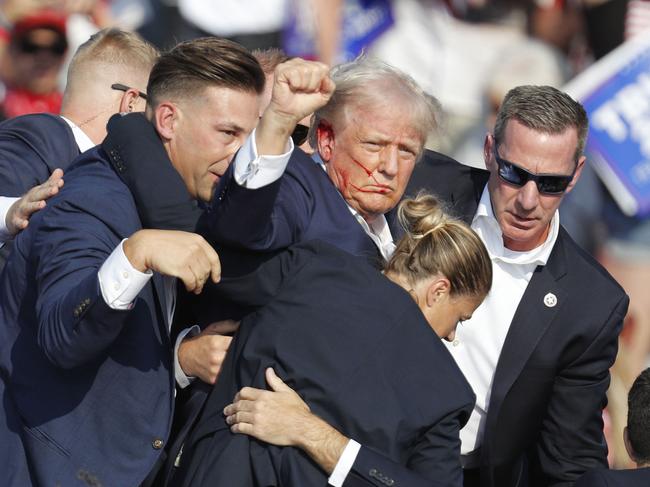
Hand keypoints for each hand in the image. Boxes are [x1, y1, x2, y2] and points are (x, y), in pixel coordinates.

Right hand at [6, 169, 63, 234]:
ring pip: (28, 208)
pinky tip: (26, 224)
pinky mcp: (16, 221)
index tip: (61, 182)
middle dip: (46, 192)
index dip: (53, 184)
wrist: (13, 214)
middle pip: (38, 195)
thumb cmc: (32, 202)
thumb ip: (50, 183)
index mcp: (36, 193)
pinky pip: (18, 222)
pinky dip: (21, 223)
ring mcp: (22, 210)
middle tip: (55, 189)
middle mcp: (29, 200)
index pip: (45, 188)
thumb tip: (60, 170)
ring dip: (35, 206)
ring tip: (43, 204)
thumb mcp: (40, 192)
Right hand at [123, 230, 220, 293]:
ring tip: (195, 289)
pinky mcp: (181, 268)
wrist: (146, 245)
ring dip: (198, 285)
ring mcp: (189, 258)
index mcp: (198, 240)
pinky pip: (191, 281)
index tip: (216, 279)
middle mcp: (196, 248)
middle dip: (204, 280)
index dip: (216, 270)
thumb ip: (194, 248)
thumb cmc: (163, 243)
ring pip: (200, 276)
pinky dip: (191, 287)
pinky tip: (189, 288)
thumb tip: (202, 264)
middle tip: (200, 286)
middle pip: (206, 269)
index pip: (214, 258)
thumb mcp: (183, 239)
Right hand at [178, 320, 238, 383]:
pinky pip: (227, 375)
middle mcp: (216, 357)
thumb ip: (228, 325)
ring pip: (233, 366)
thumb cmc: (201, 341)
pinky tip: (226, 365)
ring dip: (234, 362)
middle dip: (238, 352)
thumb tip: (242, 324)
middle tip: (237, 349)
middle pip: (236, 355)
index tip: (242, 340)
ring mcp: (215, 370)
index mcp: (216, 343)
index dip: (241, 341)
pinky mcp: (214, 379)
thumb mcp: (213, 329)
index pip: (236, 342)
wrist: (186, 357)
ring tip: (231, 357)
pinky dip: (228, 370)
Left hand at [225, 368, 349, 473]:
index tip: (236, 399)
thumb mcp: (287, 392)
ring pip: (238, 416)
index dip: (238, 395)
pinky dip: (235, 428)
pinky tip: (234, 429)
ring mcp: (256, 419)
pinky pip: (241, 428)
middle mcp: (258, 406)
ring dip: (231, 418)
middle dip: (231, 407)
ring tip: (229, 420)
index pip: (244, 392)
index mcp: (264, 395)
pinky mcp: (257, 432)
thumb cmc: (297, 410)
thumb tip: (268, 370)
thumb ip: (275, 381)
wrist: (302, 428)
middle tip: (227, 410)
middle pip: (238, 405)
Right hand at [257, 59, 334, 154]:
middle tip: (304, 91)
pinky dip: (295, 84)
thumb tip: (326, 78)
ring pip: (305, 71)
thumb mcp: (323, 96)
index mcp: (311, 66)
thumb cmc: (304, 104)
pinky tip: (291, 87)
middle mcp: (301, 62)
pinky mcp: (281, 69)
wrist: (289, 114)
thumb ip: (330, 86)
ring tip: (298, 90)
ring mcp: (290, 64)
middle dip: (312, 85)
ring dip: (303, 85)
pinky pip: (294, 73)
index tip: (313, 90)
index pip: (324, 68)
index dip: (320, 83)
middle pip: (316, 69)